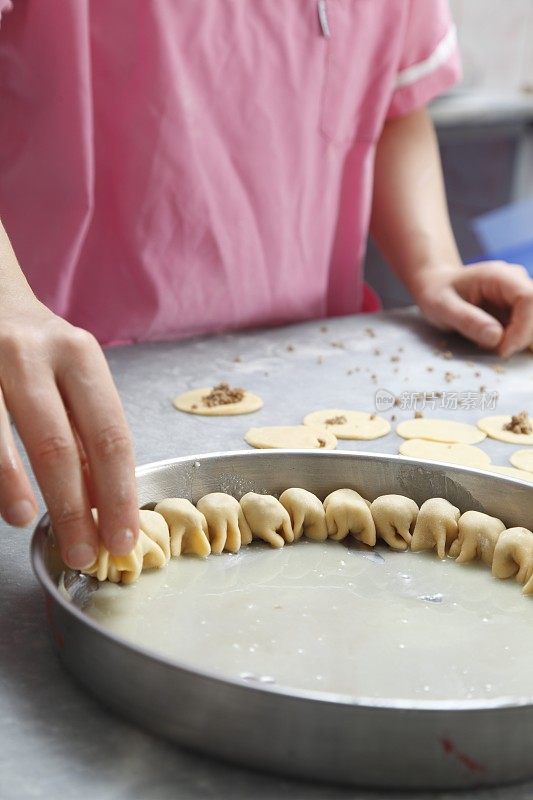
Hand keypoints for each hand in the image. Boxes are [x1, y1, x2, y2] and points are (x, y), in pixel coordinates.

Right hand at [0, 296, 138, 568]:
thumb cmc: (37, 348)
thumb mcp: (72, 376)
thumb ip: (84, 434)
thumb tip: (101, 506)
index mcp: (79, 356)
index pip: (109, 436)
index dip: (118, 494)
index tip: (123, 539)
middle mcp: (34, 353)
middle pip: (59, 444)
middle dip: (72, 508)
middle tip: (82, 553)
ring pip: (0, 436)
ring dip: (14, 488)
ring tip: (28, 523)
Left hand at [413, 261, 532, 356]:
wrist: (436, 285)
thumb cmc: (436, 293)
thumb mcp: (441, 307)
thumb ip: (467, 320)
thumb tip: (496, 337)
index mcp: (499, 276)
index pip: (529, 298)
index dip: (523, 328)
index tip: (502, 350)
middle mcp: (516, 281)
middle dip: (521, 337)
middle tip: (495, 351)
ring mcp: (520, 294)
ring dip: (519, 340)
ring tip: (488, 343)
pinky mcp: (519, 308)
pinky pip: (527, 328)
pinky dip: (515, 340)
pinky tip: (494, 342)